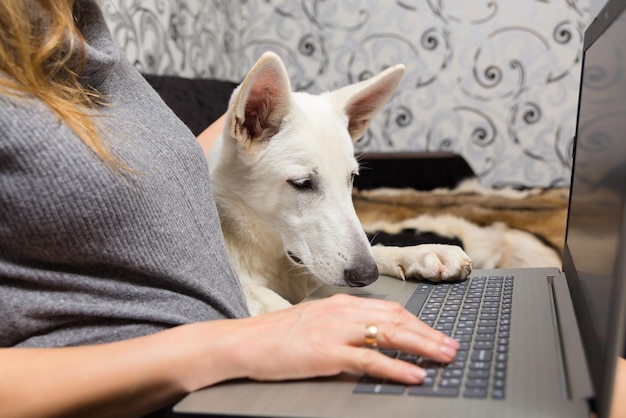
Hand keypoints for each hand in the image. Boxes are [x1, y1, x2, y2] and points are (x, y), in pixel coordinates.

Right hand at [230, 293, 458, 383]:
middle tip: (452, 347)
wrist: (245, 341)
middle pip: (397, 319)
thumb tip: (368, 340)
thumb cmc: (276, 336)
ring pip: (390, 335)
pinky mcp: (328, 352)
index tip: (437, 334)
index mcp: (342, 304)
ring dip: (423, 347)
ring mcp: (336, 331)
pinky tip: (414, 374)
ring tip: (444, 358)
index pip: (390, 309)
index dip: (418, 323)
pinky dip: (396, 367)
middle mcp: (343, 312)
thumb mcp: (315, 323)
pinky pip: (370, 360)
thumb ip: (342, 327)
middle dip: (429, 334)